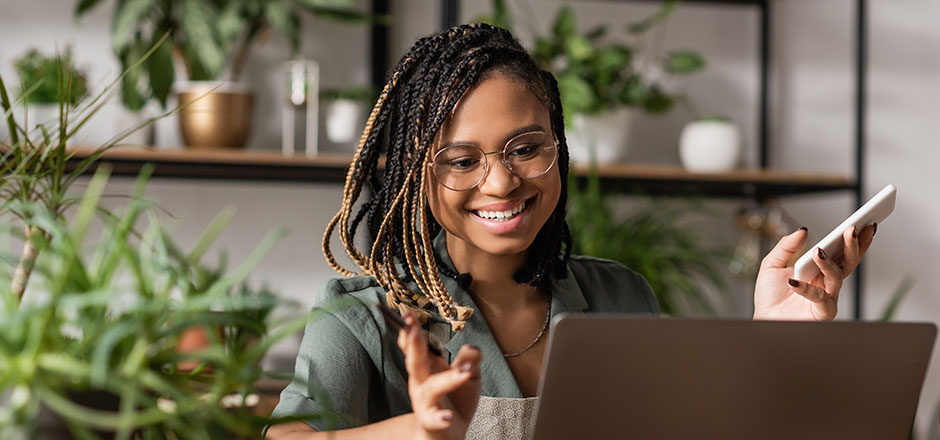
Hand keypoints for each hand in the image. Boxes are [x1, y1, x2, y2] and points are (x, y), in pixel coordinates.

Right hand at [397, 312, 481, 439]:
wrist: (449, 435)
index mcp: (427, 367)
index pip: (416, 346)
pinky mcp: (431, 422)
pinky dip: (439, 417)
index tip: (408, 314)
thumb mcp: (469, 376)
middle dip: (413, 346)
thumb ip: (471, 359)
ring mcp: (424, 403)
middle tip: (412, 330)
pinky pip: (433, 419)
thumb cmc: (456, 401)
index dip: (411, 330)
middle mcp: (420, 383)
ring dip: (445, 380)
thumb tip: (472, 348)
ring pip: (431, 389)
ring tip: (464, 372)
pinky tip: (447, 417)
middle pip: (415, 362)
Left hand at [753, 224, 876, 320]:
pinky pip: (820, 298)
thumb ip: (786, 246)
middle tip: (852, 229)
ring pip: (837, 277)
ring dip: (829, 263)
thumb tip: (802, 230)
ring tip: (818, 251)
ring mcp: (828, 297)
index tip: (862, 221)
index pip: (842, 251)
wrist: (763, 319)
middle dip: (853, 245)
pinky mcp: (822, 312)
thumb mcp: (772, 264)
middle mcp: (828, 282)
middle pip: (848, 262)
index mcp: (820, 269)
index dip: (854, 238)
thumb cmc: (770, 296)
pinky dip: (807, 289)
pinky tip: (794, 281)